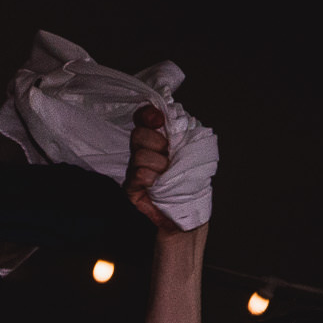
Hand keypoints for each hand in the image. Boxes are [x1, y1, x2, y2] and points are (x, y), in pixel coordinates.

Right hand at [124, 104, 197, 233]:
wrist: (187, 208)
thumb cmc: (190, 179)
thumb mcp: (191, 149)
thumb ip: (182, 131)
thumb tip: (174, 116)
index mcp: (156, 139)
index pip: (142, 117)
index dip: (148, 115)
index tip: (159, 120)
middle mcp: (141, 152)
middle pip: (138, 134)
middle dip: (156, 142)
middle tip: (168, 155)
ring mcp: (134, 169)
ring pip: (139, 155)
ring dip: (159, 164)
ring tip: (167, 174)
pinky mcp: (130, 188)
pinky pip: (139, 174)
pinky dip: (152, 178)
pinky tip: (158, 184)